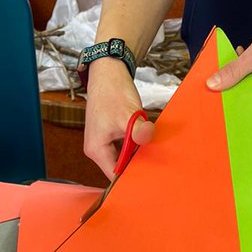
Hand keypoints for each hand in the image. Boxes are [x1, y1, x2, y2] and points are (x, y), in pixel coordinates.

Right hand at [83, 59, 154, 179]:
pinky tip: (145, 144)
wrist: (108, 73)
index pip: (114, 175)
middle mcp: (96, 150)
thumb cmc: (113, 92)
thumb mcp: (128, 113)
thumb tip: (148, 136)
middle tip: (156, 168)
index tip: (149, 179)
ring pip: (122, 159)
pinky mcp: (109, 137)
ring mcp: (102, 143)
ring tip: (152, 155)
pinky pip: (123, 149)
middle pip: (118, 169)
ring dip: (136, 157)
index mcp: (96, 150)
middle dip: (136, 168)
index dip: (131, 179)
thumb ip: (139, 129)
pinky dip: (134, 148)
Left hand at [206, 18, 251, 99]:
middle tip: (221, 69)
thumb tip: (212, 85)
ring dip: (241, 76)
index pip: (238, 103)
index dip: (223, 96)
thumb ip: (233, 71)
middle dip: (231, 85)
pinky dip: (251, 74)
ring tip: (237, 58)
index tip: (210, 88)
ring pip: (251, 90)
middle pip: (244, 98)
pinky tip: (248, 60)